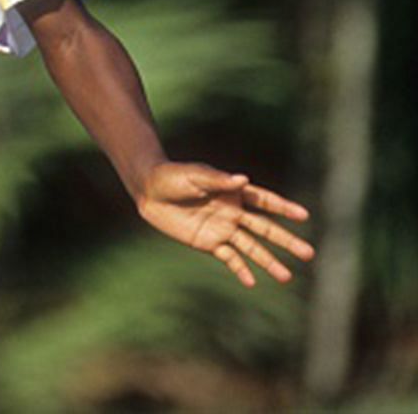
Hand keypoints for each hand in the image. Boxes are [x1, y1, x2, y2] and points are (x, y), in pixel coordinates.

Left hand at [136, 162, 314, 286]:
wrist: (149, 191)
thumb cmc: (173, 177)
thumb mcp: (195, 175)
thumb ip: (218, 180)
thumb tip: (243, 179)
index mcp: (234, 192)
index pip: (264, 201)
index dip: (283, 207)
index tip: (303, 216)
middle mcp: (234, 212)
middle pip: (265, 229)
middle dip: (286, 241)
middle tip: (309, 254)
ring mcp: (223, 229)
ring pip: (252, 248)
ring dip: (269, 262)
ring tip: (287, 277)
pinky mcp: (209, 243)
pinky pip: (229, 258)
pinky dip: (240, 270)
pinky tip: (253, 282)